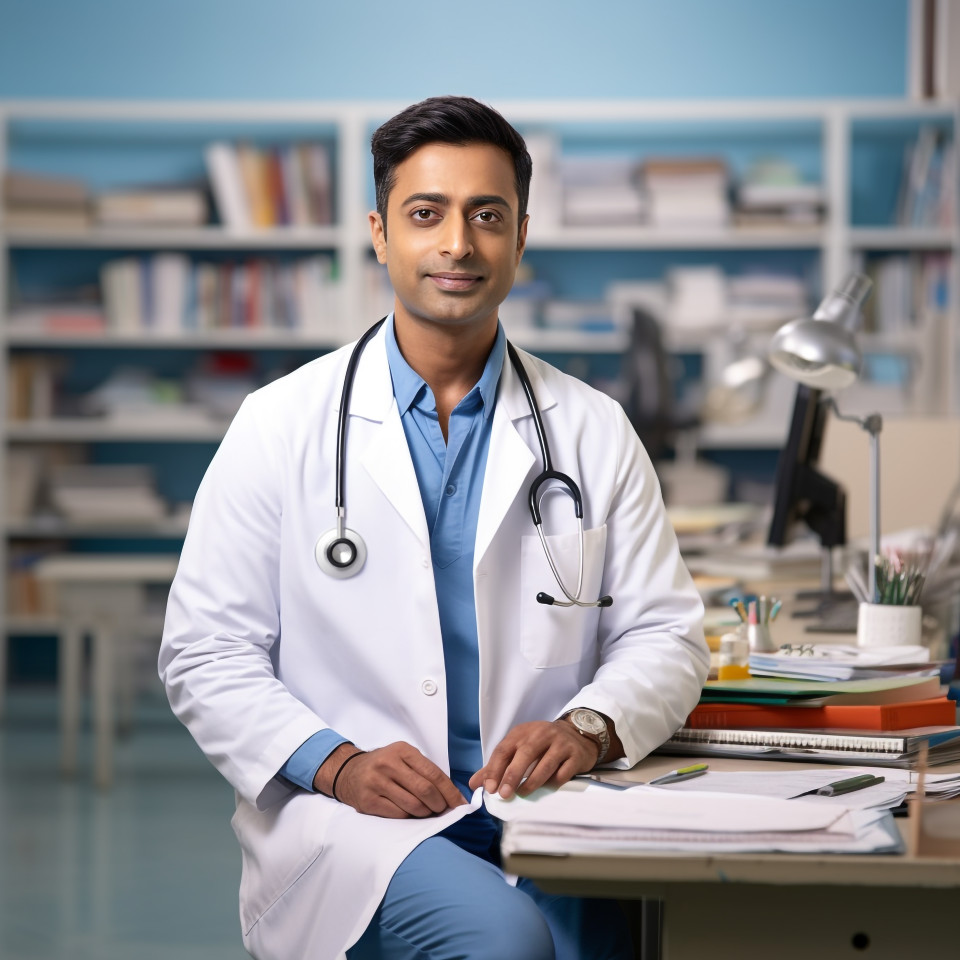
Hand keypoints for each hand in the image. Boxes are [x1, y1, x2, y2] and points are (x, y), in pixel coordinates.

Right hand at [316, 742, 466, 818]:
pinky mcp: (368, 801)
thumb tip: (452, 795)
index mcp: (402, 751)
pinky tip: (412, 814)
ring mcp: (376, 782)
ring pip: (413, 805)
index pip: (433, 773)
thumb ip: (424, 771)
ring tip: (428, 812)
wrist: (348, 772)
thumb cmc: (384, 766)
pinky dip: (410, 817)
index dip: (450, 791)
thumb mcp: (403, 758)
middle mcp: (388, 764)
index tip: (461, 804)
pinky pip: (398, 814)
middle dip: (440, 804)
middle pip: (425, 790)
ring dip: (426, 813)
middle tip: (444, 810)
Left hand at [468, 720, 599, 799]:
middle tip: (504, 794)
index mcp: (522, 732)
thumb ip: (497, 766)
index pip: (505, 749)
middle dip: (513, 775)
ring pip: (546, 764)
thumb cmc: (542, 745)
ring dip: (533, 781)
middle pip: (525, 754)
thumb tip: (474, 784)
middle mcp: (542, 733)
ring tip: (523, 794)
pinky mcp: (575, 755)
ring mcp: (560, 743)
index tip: (489, 788)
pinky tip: (548, 788)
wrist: (576, 735)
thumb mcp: (518, 748)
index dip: (495, 768)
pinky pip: (564, 772)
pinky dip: (554, 782)